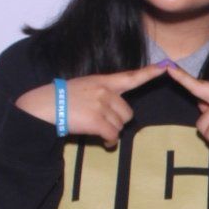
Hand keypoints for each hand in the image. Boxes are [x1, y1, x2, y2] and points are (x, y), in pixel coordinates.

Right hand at [15, 67, 160, 147]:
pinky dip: (110, 142)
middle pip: (128, 112)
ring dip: (111, 131)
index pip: (130, 76)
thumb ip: (100, 94)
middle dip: (118, 121)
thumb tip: (114, 113)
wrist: (43, 107)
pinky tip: (103, 142)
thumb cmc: (60, 100)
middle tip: (102, 123)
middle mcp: (104, 91)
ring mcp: (101, 105)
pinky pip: (113, 135)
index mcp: (102, 81)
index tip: (165, 67)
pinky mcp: (97, 120)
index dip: (150, 73)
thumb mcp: (82, 88)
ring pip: (120, 125)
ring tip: (96, 130)